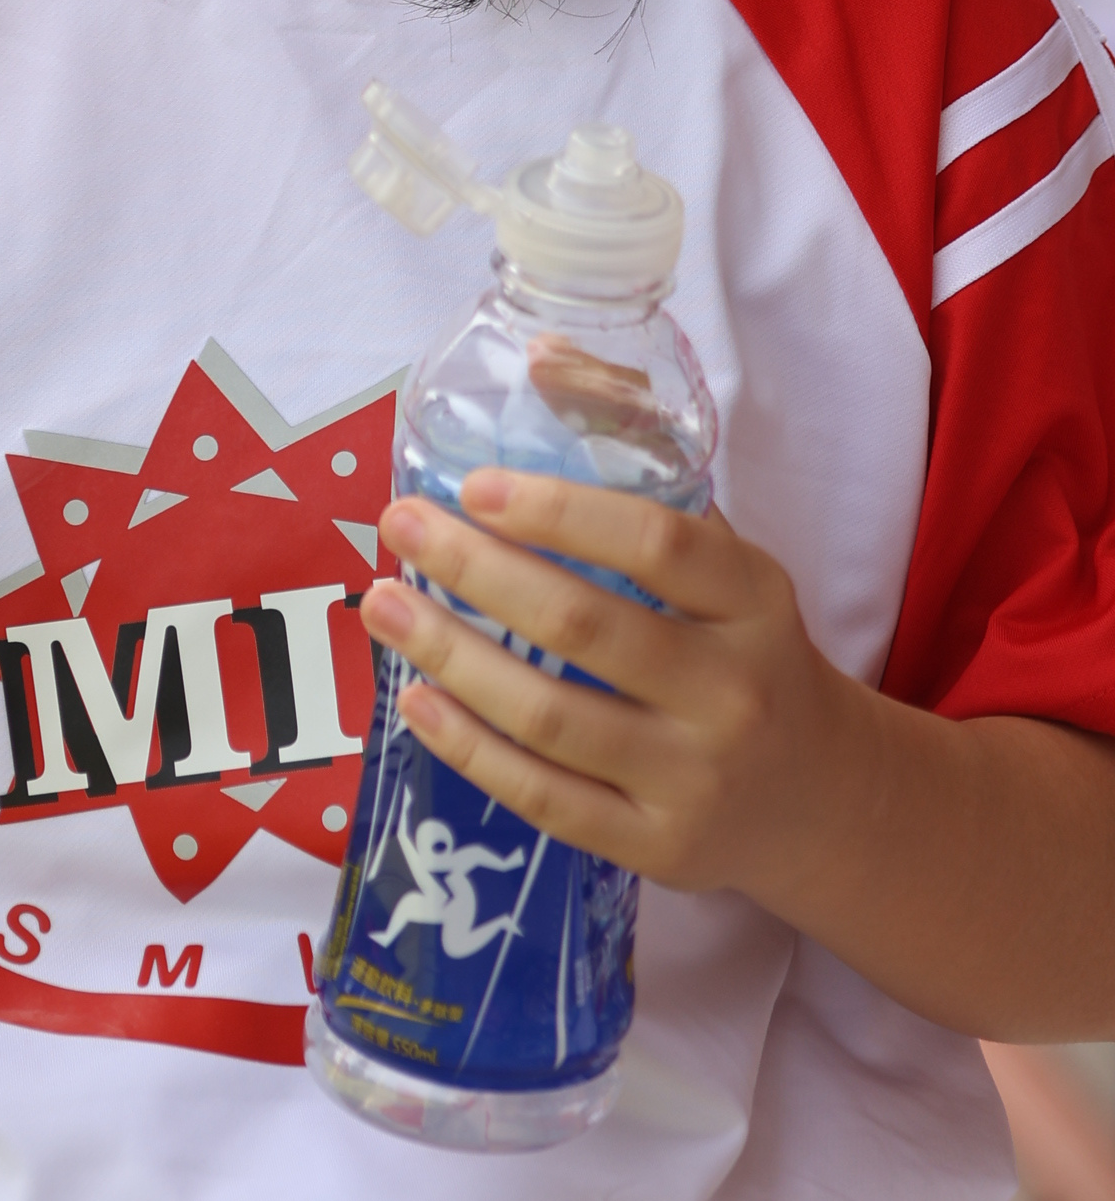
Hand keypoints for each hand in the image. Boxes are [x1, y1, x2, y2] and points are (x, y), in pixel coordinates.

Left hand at [361, 475, 865, 914]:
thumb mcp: (723, 552)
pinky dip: (471, 750)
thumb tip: (538, 352)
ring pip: (552, 718)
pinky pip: (546, 800)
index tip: (474, 484)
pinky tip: (416, 700)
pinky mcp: (658, 848)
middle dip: (476, 571)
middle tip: (399, 525)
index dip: (560, 510)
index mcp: (753, 600)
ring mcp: (695, 779)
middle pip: (585, 628)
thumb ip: (635, 450)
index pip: (656, 544)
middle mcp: (731, 691)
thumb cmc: (744, 645)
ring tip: (383, 605)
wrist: (816, 794)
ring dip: (452, 656)